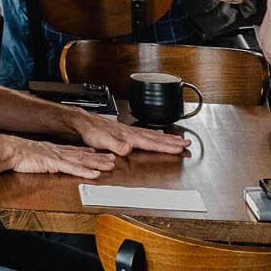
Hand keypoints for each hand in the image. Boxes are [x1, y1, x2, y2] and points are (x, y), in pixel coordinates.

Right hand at [6, 135, 117, 178]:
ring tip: (110, 165)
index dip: (90, 152)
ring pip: (81, 160)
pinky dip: (84, 170)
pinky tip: (93, 173)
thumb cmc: (18, 154)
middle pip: (83, 155)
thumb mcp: (35, 156)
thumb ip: (45, 159)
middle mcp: (58, 151)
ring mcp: (57, 156)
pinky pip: (72, 168)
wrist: (9, 149)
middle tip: (113, 158)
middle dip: (99, 157)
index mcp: (54, 150)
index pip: (76, 151)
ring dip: (97, 163)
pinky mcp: (53, 163)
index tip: (101, 153)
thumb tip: (49, 162)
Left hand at [69, 110, 188, 158]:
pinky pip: (145, 133)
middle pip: (156, 137)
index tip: (180, 147)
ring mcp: (129, 131)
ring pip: (152, 134)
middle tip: (187, 142)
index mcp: (129, 136)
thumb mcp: (102, 141)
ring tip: (177, 138)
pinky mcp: (125, 132)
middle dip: (172, 141)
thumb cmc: (91, 132)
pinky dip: (155, 134)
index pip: (151, 142)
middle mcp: (131, 133)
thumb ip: (115, 145)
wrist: (83, 121)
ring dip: (166, 137)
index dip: (167, 146)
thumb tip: (128, 148)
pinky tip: (158, 134)